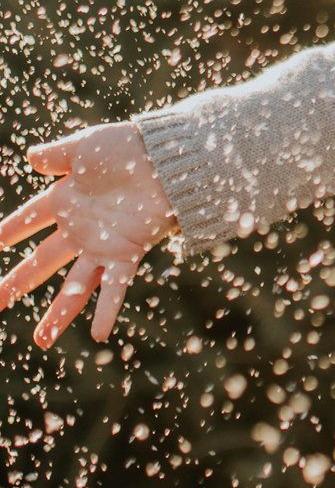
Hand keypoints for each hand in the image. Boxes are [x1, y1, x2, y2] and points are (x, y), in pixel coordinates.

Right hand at [0, 123, 178, 348]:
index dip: (11, 231)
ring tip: (41, 341)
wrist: (167, 156)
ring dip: (58, 313)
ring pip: (74, 286)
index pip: (29, 219)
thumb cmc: (127, 146)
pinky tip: (97, 334)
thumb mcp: (84, 146)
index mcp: (66, 199)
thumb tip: (30, 157)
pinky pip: (114, 287)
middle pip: (42, 262)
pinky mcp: (127, 253)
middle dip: (17, 283)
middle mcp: (81, 228)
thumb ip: (57, 155)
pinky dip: (106, 310)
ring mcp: (103, 244)